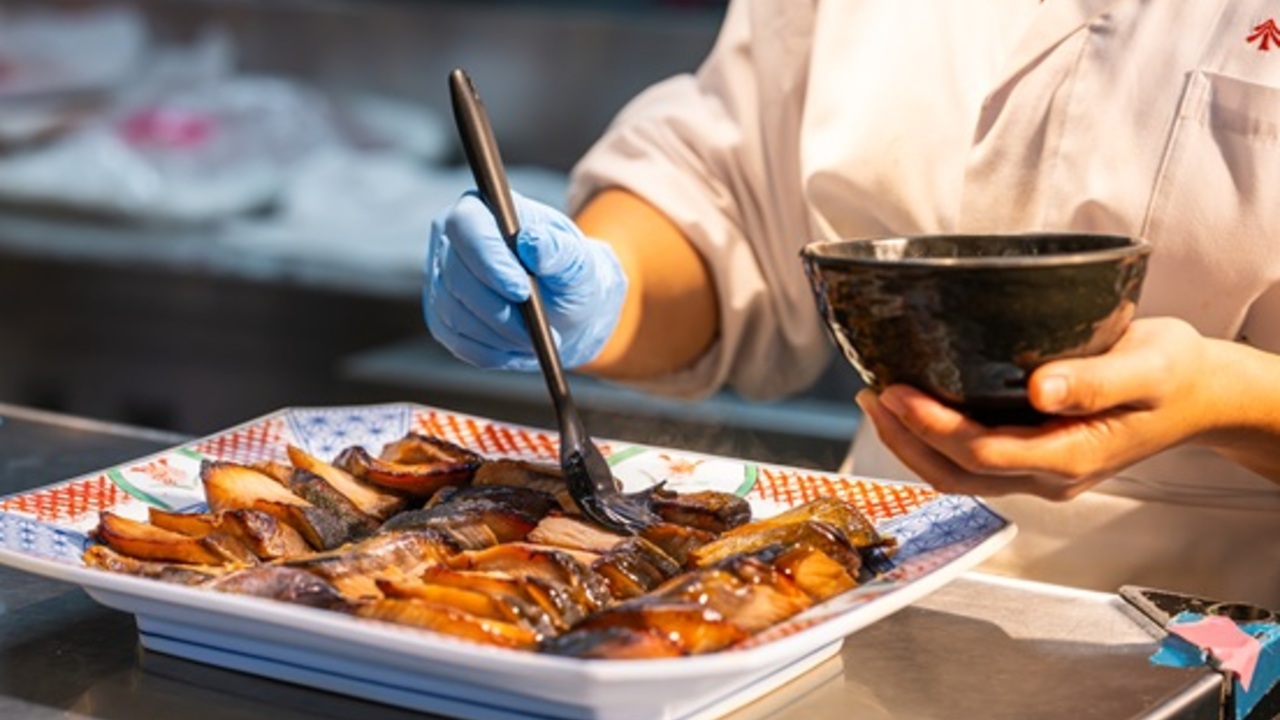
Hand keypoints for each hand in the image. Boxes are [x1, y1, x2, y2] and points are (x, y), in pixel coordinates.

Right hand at [424, 190, 626, 370]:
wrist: (564, 306)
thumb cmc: (569, 275)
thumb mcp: (577, 262)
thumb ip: (559, 251)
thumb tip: (533, 243)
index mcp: (482, 208)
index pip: (467, 225)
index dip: (489, 260)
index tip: (521, 291)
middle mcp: (451, 240)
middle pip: (457, 276)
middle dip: (499, 311)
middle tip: (536, 333)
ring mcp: (440, 279)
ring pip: (456, 313)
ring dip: (498, 335)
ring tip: (533, 341)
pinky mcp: (440, 315)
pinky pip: (456, 340)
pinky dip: (490, 351)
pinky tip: (516, 349)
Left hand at [855, 318, 1234, 499]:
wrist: (1200, 394)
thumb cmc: (1176, 375)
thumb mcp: (1149, 367)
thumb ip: (1094, 381)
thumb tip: (1039, 388)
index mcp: (1069, 457)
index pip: (981, 453)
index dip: (931, 426)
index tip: (895, 391)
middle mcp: (1047, 474)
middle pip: (956, 474)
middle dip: (904, 438)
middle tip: (870, 392)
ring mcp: (1038, 471)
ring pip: (957, 474)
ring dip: (911, 441)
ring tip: (878, 397)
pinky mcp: (1033, 456)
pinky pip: (972, 460)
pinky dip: (934, 436)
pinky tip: (916, 403)